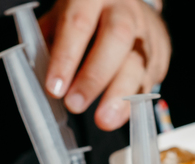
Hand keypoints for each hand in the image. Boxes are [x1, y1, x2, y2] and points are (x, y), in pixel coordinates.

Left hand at [40, 0, 170, 130]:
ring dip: (121, 97)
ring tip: (105, 121)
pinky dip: (134, 101)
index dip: (65, 58)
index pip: (79, 24)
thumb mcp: (59, 19)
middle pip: (117, 39)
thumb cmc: (84, 16)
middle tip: (74, 105)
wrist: (125, 3)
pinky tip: (120, 115)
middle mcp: (124, 10)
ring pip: (139, 62)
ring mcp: (146, 31)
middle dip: (94, 76)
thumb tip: (34, 79)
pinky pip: (150, 79)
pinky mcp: (160, 52)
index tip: (54, 89)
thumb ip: (45, 45)